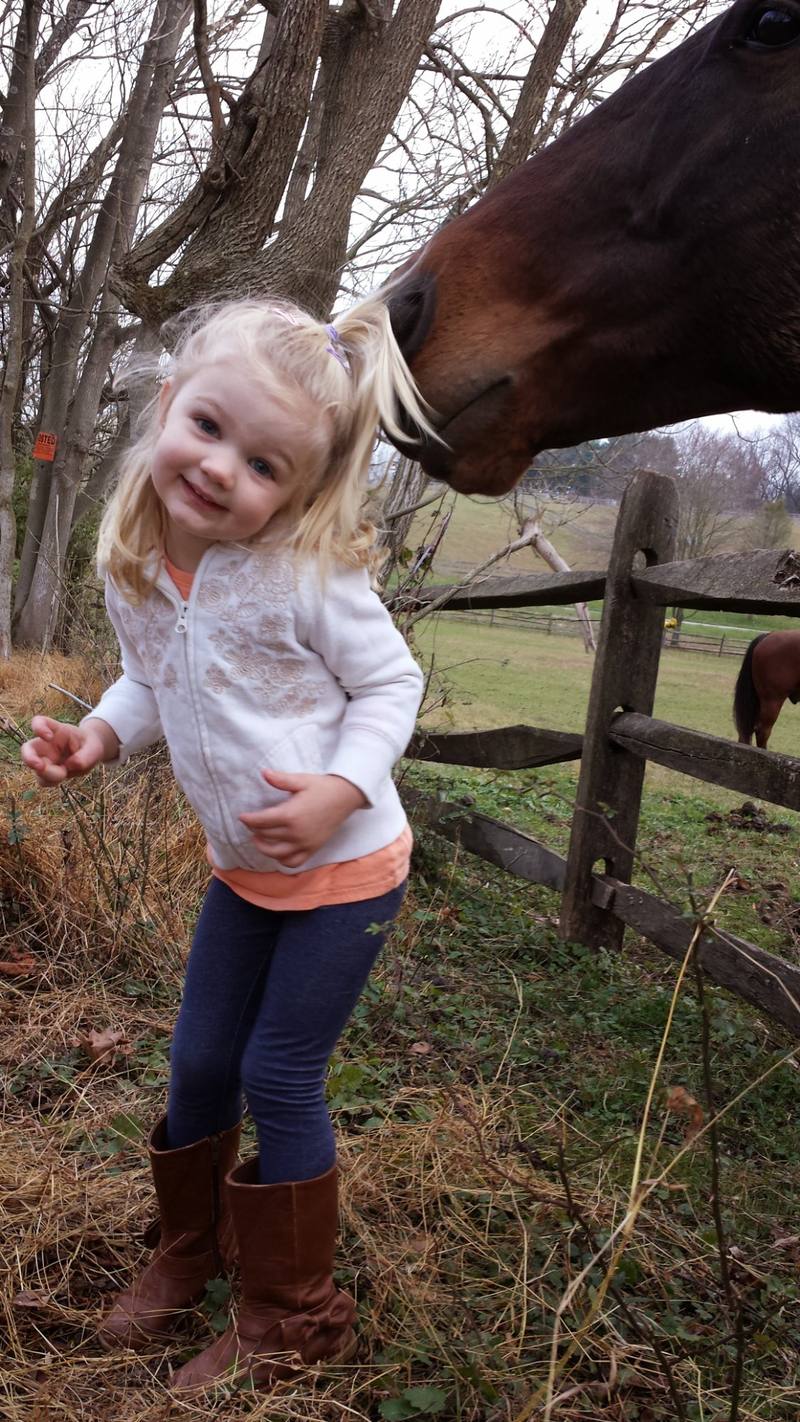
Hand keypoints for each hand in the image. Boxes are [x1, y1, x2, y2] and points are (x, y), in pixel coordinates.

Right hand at [20, 715, 118, 786]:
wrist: (90, 753)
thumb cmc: (89, 745)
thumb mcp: (94, 748)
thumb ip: (85, 756)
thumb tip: (70, 765)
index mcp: (57, 730)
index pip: (39, 722)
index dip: (38, 728)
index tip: (49, 736)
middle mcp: (46, 744)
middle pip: (27, 748)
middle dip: (29, 758)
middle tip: (39, 766)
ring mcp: (45, 758)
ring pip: (35, 768)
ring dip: (47, 774)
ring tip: (64, 773)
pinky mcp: (47, 772)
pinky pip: (43, 780)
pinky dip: (51, 781)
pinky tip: (63, 776)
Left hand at [239, 771, 367, 867]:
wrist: (347, 796)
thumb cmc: (323, 787)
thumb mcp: (301, 780)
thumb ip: (281, 779)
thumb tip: (264, 772)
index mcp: (291, 815)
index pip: (261, 821)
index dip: (248, 820)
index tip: (242, 817)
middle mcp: (296, 833)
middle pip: (266, 836)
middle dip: (254, 831)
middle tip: (251, 824)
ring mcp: (305, 843)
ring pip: (276, 853)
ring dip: (264, 848)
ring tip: (258, 840)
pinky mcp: (313, 848)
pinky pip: (293, 861)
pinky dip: (282, 860)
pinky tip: (277, 852)